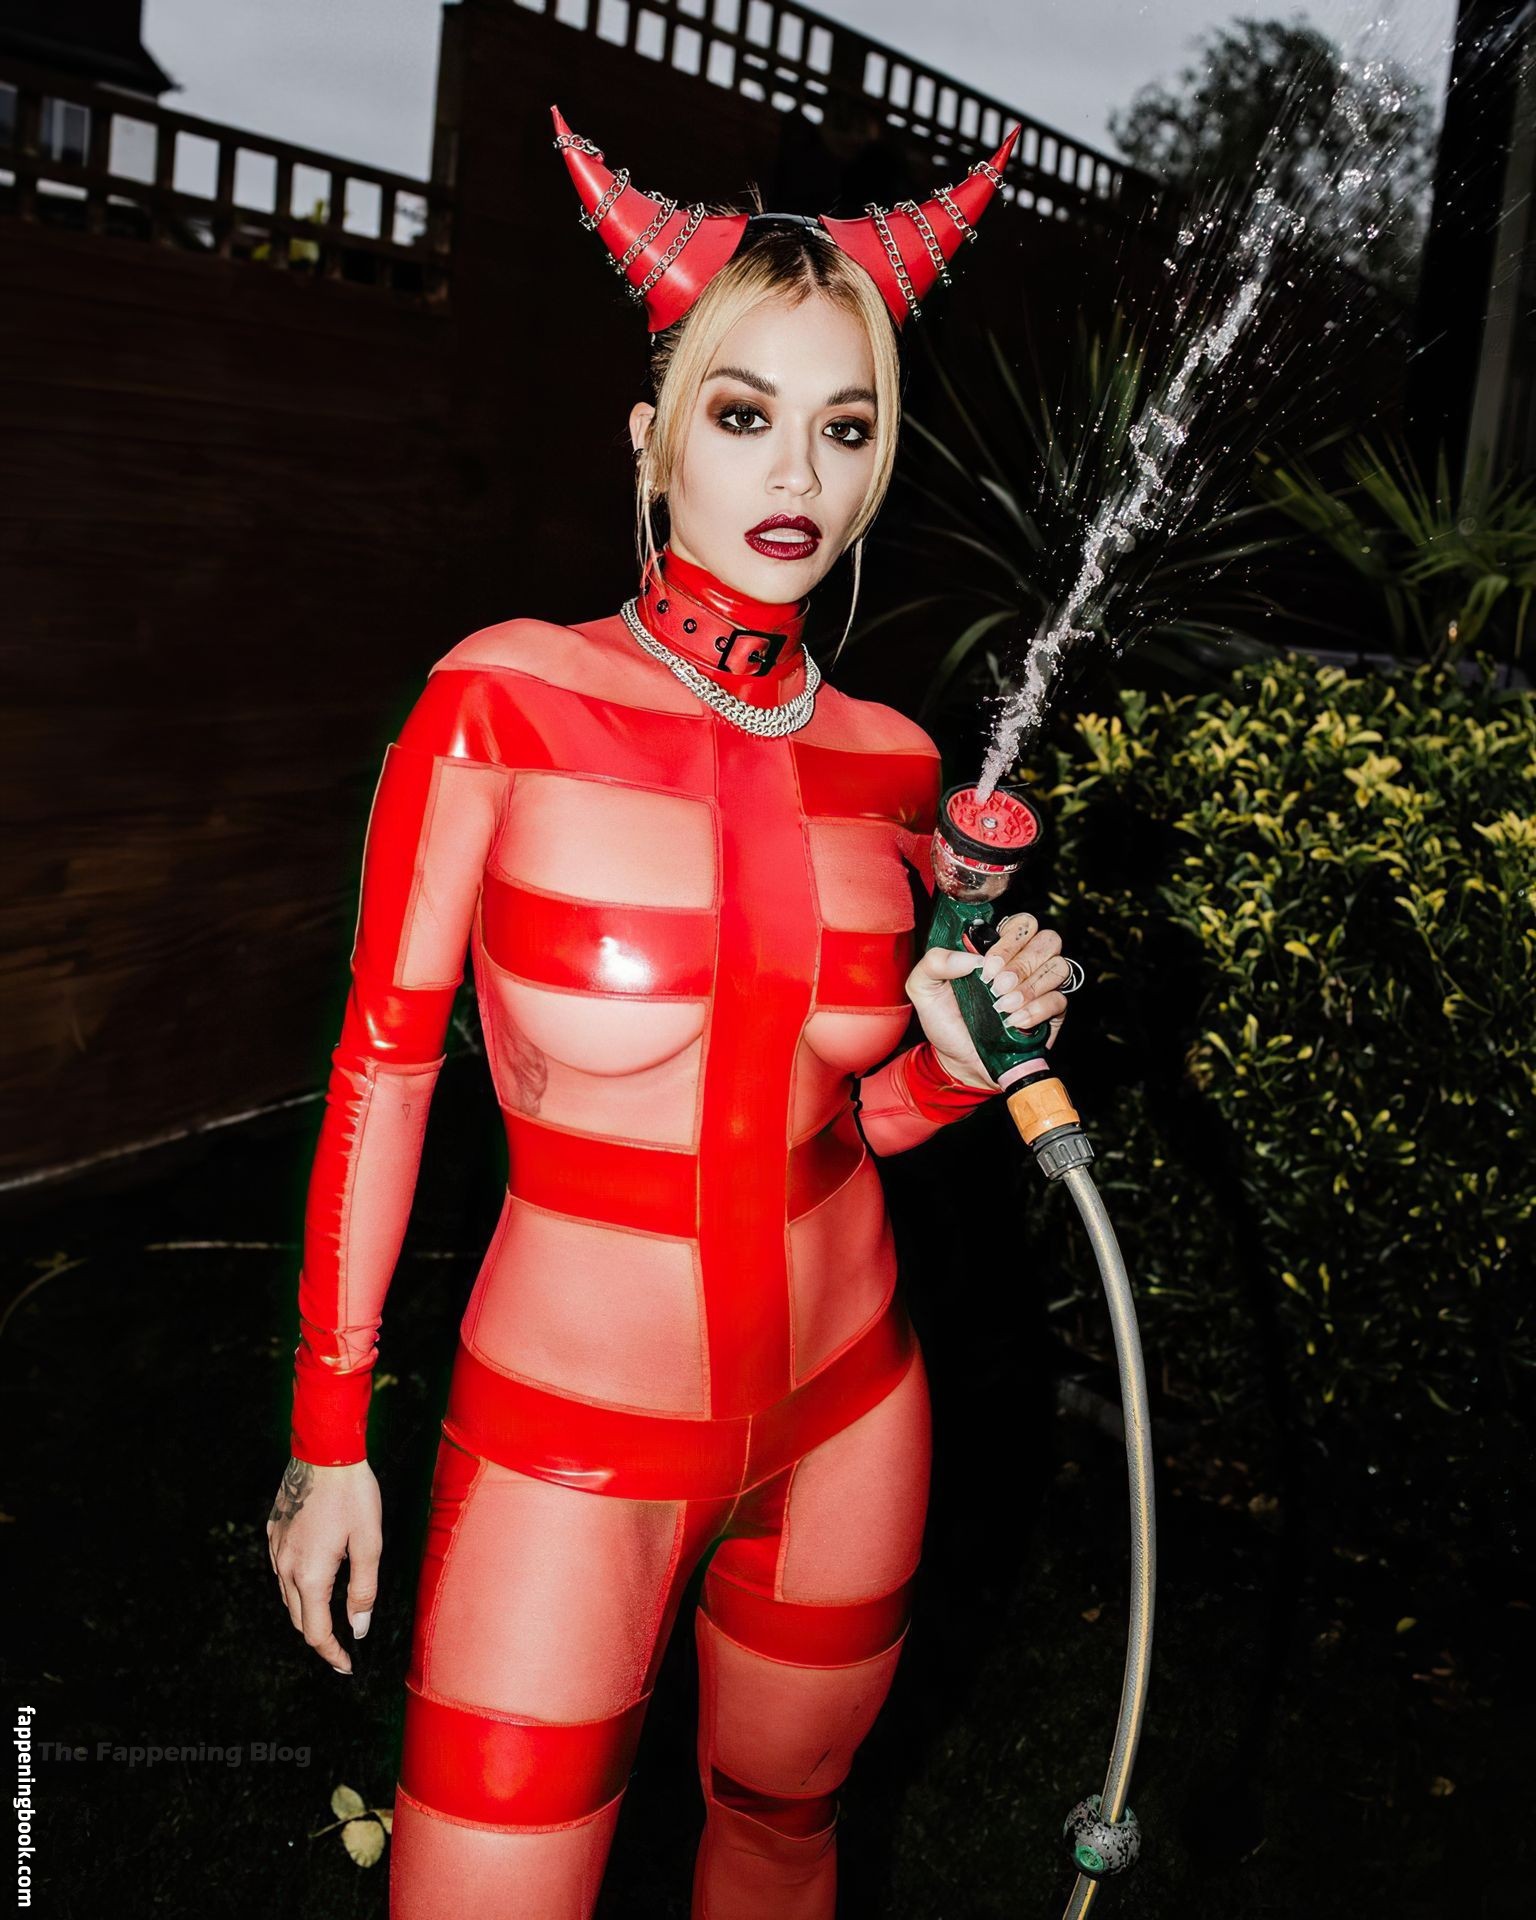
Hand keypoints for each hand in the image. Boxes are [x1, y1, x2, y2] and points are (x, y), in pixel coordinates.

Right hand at [267, 1456, 381, 1675]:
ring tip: (332, 1614)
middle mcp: (285, 1567)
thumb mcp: (369, 1543)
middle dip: (320, 1637)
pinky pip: (282, 1569)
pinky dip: (298, 1584)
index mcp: (310, 1575)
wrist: (325, 1452)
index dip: (332, 1654)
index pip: (315, 1633)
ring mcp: (275, 1549)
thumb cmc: (352, 1495)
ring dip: (308, 1610)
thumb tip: (358, 1627)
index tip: (347, 1665)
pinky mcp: (273, 1531)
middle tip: (343, 1646)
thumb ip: (363, 1590)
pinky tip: (316, 1576)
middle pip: (298, 1619)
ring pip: (287, 1596)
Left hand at [905, 910, 1073, 1089]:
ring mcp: (1041, 986)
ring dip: (1030, 987)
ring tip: (1003, 1007)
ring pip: (1058, 967)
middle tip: (996, 988)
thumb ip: (934, 961)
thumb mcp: (923, 988)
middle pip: (1048, 940)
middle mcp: (1024, 962)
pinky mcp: (1052, 1012)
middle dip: (1021, 964)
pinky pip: (1059, 1000)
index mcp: (997, 949)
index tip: (986, 968)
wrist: (957, 1061)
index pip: (1021, 924)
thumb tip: (972, 958)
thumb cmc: (944, 1021)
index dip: (1009, 941)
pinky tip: (1015, 1022)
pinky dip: (1036, 1010)